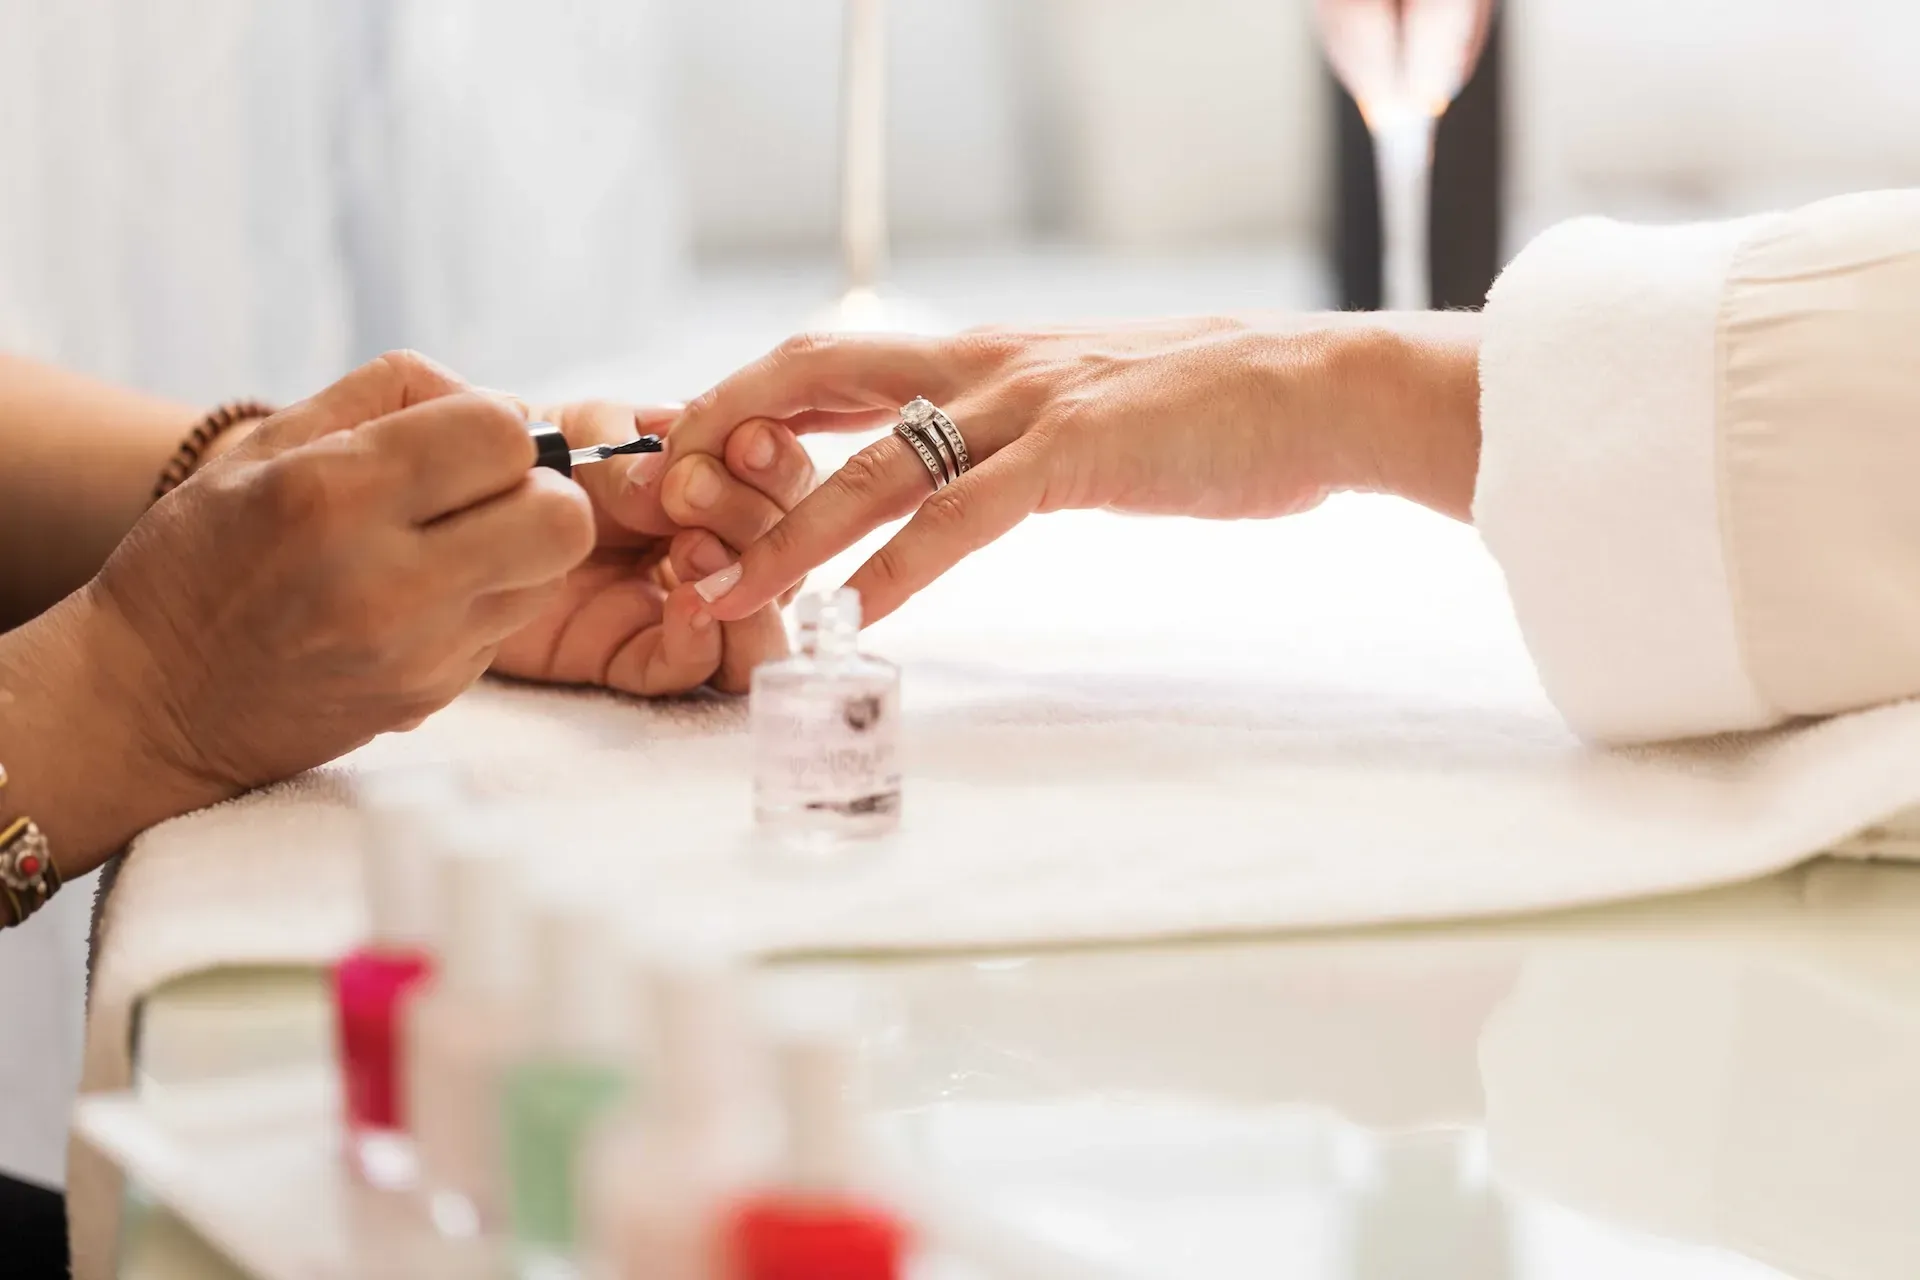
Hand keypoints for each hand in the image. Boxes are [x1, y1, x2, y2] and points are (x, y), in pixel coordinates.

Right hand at [91, 350, 597, 796]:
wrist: (152, 703)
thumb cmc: (204, 556)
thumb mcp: (267, 445)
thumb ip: (388, 395)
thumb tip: (496, 397)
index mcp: (337, 494)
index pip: (505, 436)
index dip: (502, 426)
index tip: (465, 441)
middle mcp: (386, 579)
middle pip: (562, 518)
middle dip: (541, 491)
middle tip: (488, 495)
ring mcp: (416, 650)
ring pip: (550, 576)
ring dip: (521, 550)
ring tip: (451, 547)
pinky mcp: (432, 696)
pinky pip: (509, 627)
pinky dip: (486, 602)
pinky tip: (423, 600)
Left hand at [489, 400, 815, 693]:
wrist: (449, 518)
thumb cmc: (527, 461)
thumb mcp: (582, 434)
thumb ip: (629, 456)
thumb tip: (674, 483)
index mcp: (718, 482)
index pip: (781, 481)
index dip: (775, 466)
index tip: (744, 442)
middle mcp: (715, 547)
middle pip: (787, 552)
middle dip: (752, 518)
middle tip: (691, 492)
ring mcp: (682, 606)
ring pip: (762, 624)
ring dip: (749, 589)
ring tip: (695, 553)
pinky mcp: (635, 657)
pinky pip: (694, 669)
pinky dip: (703, 641)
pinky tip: (687, 607)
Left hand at [666, 316, 1481, 625]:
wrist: (1318, 391)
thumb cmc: (1207, 411)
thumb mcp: (1083, 403)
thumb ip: (1009, 429)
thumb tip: (962, 470)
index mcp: (981, 351)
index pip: (827, 362)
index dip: (741, 404)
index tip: (684, 463)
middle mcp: (984, 362)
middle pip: (810, 381)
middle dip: (722, 445)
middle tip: (659, 515)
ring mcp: (1026, 402)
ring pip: (870, 464)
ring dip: (784, 537)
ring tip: (718, 600)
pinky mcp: (1074, 451)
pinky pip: (960, 517)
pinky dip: (896, 569)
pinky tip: (850, 618)